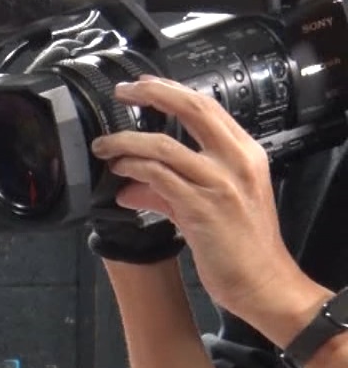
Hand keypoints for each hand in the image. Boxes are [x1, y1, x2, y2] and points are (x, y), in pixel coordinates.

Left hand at [90, 75, 299, 318]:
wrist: (263, 282)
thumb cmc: (239, 246)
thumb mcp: (205, 208)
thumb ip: (166, 191)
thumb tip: (128, 185)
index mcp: (245, 154)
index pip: (207, 107)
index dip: (172, 90)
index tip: (143, 84)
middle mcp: (237, 162)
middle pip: (192, 109)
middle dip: (152, 94)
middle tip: (123, 91)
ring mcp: (220, 184)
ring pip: (164, 146)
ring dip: (126, 141)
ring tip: (104, 146)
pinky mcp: (202, 208)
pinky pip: (159, 177)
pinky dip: (133, 168)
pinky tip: (119, 170)